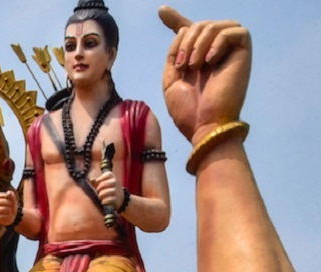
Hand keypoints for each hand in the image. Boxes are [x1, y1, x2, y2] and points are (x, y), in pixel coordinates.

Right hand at [0, 190, 18, 226]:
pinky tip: (8, 215)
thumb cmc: (11, 206)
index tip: (9, 196)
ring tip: (10, 210)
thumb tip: (8, 192)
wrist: (13, 216)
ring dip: (2, 209)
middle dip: (2, 202)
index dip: (1, 195)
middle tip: (10, 203)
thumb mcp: (12, 199)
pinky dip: (3, 216)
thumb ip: (11, 195)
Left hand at [92, 171, 120, 207]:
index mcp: (112, 176)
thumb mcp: (102, 183)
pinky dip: (103, 201)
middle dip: (98, 189)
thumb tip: (91, 180)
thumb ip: (96, 181)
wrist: (119, 198)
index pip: (105, 175)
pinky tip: (103, 201)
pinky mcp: (116, 199)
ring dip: (100, 196)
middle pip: (103, 184)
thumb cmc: (107, 188)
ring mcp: (117, 191)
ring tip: (100, 197)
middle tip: (98, 192)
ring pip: (104, 193)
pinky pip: (107, 200)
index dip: (99, 180)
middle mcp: (115, 182)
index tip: (97, 184)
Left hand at [160, 7, 251, 144]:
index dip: (175, 19)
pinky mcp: (244, 54)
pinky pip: (234, 31)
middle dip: (184, 41)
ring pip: (214, 25)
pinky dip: (217, 42)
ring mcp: (230, 53)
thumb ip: (175, 51)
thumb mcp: (171, 78)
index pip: (190, 31)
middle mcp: (214, 53)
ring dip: (197, 43)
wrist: (204, 125)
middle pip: (199, 25)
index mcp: (197, 58)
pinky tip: (208, 61)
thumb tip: (182, 27)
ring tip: (192, 65)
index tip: (161, 11)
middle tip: (181, 65)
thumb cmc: (187, 109)